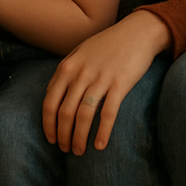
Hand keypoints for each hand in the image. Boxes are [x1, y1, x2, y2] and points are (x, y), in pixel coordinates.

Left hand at [42, 10, 170, 155]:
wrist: (137, 32)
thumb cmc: (107, 44)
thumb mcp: (79, 53)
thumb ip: (64, 72)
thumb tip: (49, 93)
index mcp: (67, 67)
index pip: (49, 102)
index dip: (48, 124)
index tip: (51, 139)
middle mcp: (80, 74)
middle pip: (64, 112)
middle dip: (62, 135)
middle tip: (66, 149)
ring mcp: (100, 79)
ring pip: (83, 116)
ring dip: (79, 138)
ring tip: (79, 152)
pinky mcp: (120, 84)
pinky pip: (108, 113)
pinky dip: (102, 132)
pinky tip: (99, 146)